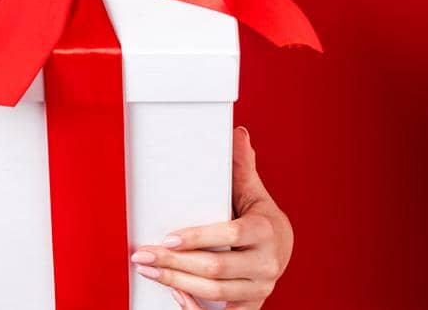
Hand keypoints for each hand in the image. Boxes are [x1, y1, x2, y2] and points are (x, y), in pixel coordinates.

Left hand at [128, 126, 291, 308]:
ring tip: (148, 269)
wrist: (284, 251)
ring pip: (214, 290)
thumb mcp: (253, 193)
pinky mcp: (251, 305)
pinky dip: (195, 305)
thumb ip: (242, 168)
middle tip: (143, 255)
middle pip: (216, 267)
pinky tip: (173, 291)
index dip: (197, 238)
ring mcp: (259, 287)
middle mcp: (266, 263)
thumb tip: (238, 134)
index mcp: (266, 232)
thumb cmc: (261, 220)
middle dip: (174, 262)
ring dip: (176, 281)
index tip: (167, 237)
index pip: (229, 235)